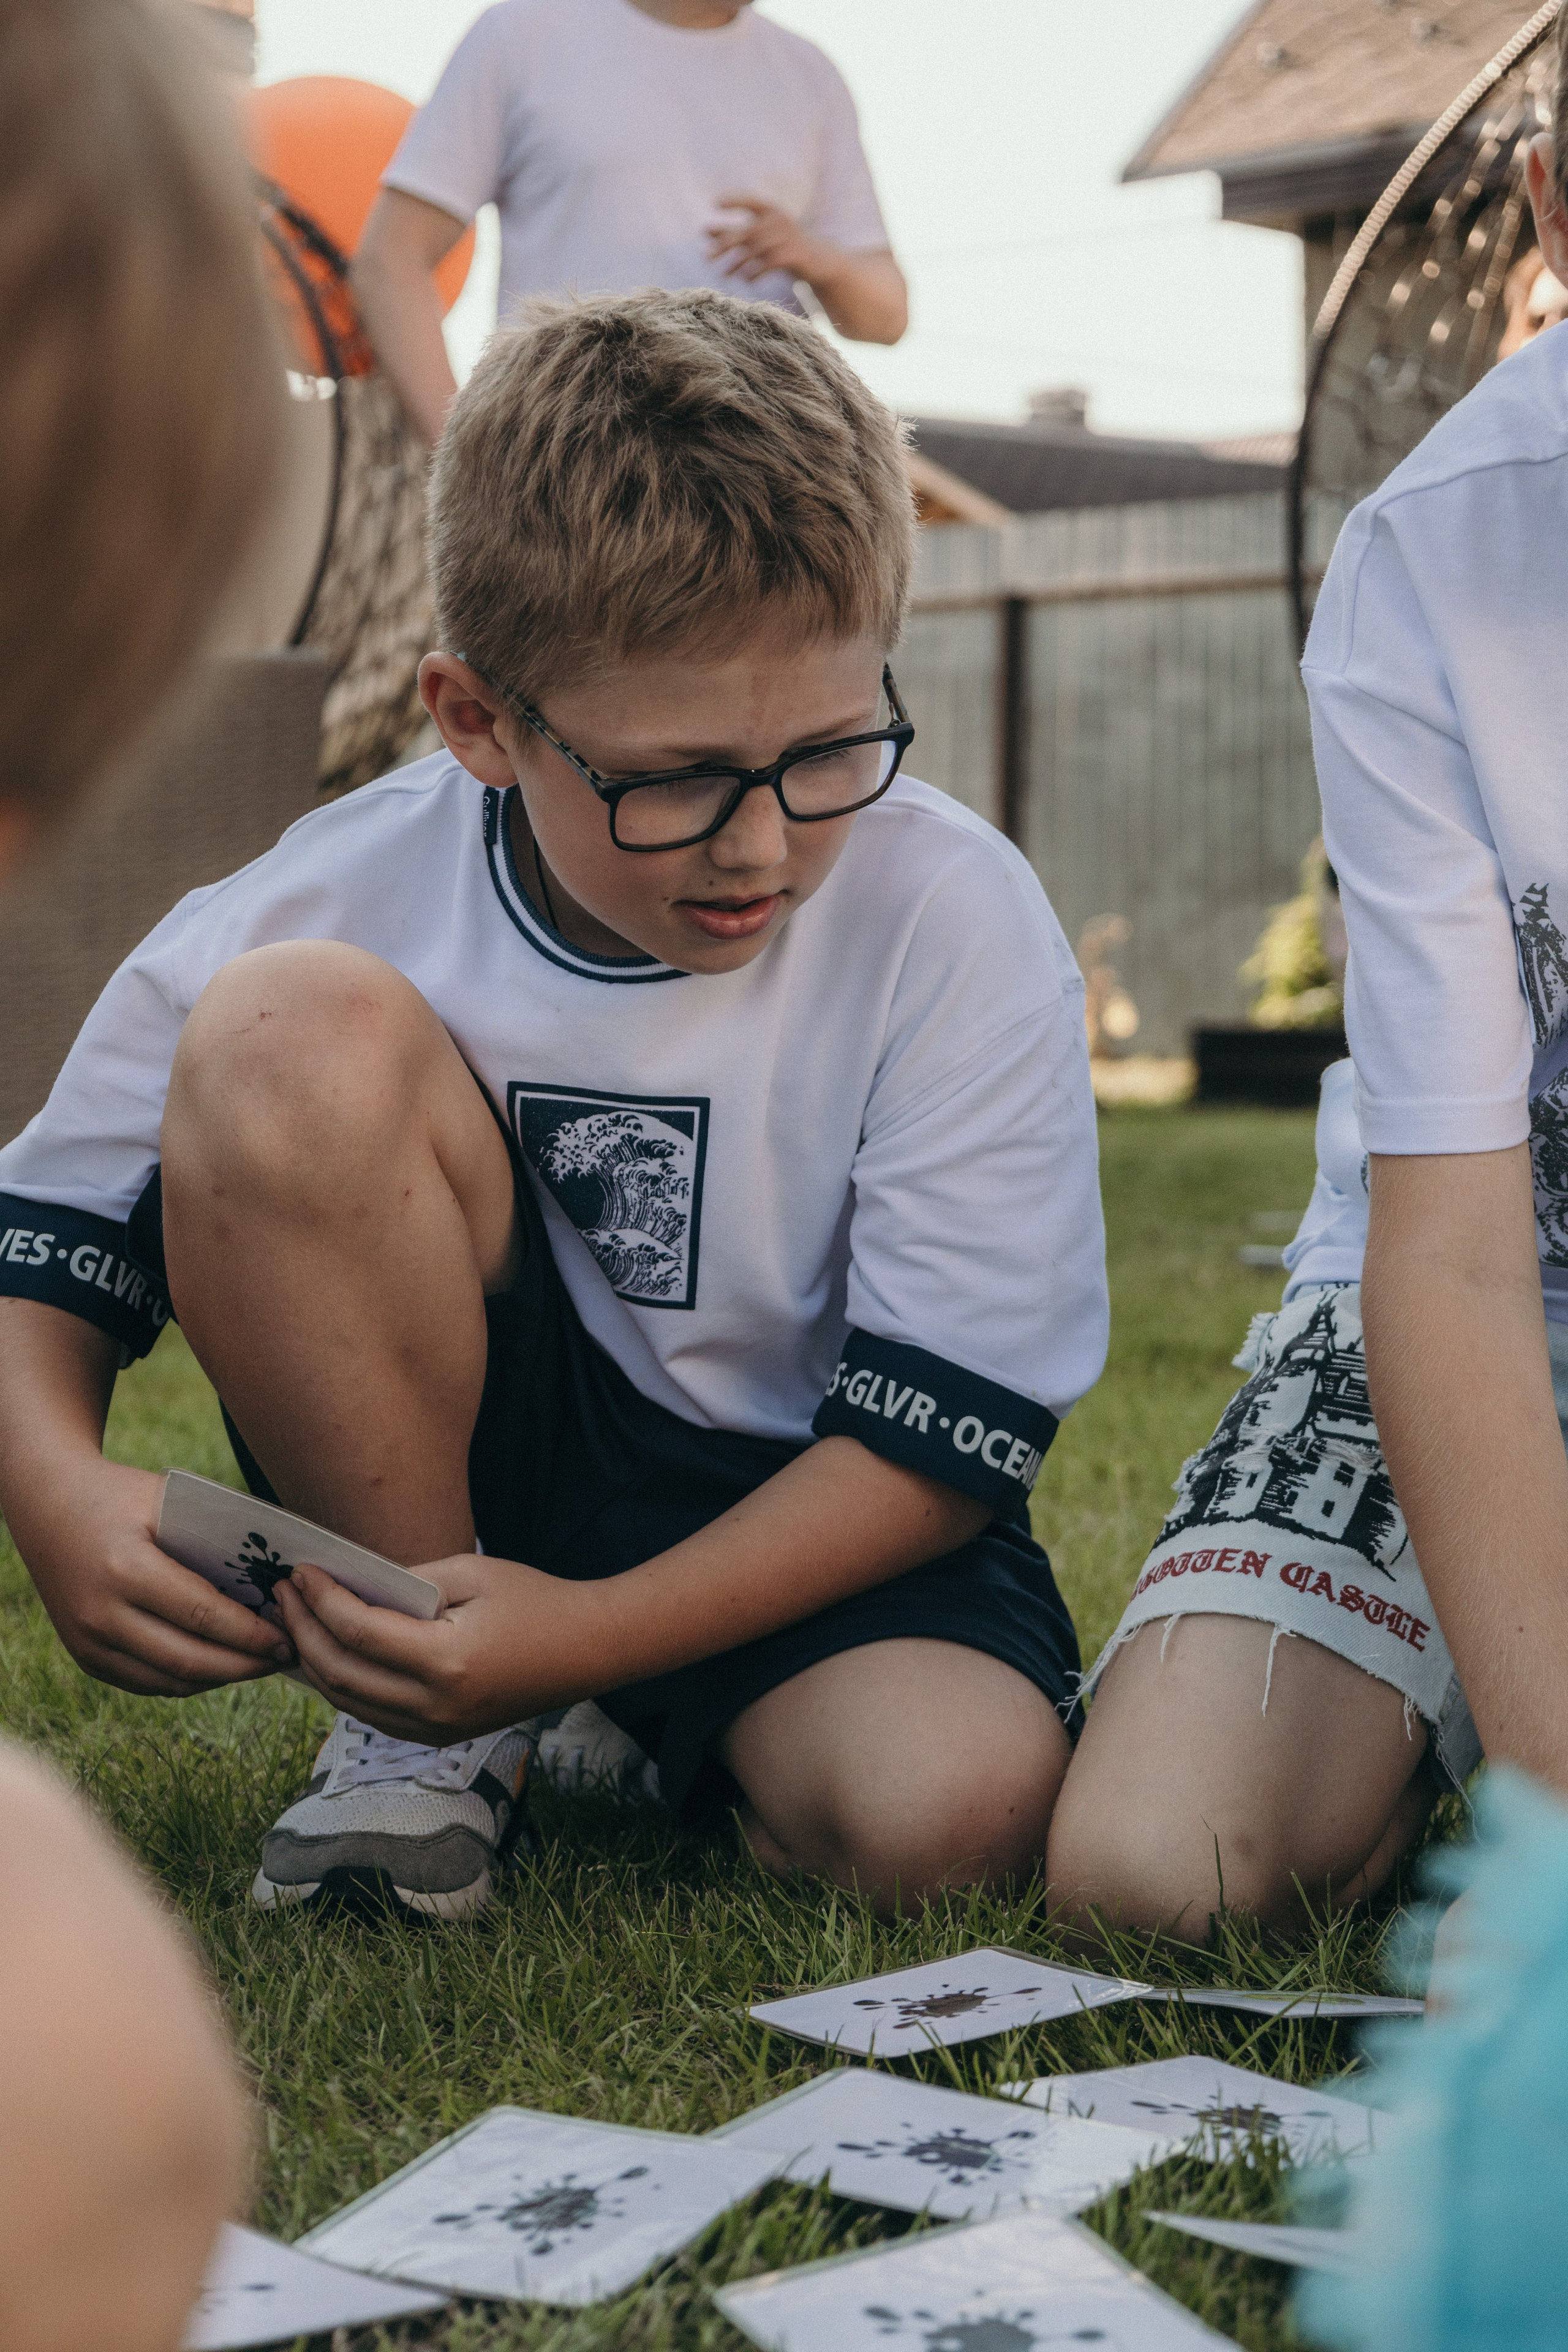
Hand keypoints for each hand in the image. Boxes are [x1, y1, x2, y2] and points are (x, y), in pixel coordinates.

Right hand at [22, 1458, 293, 1696]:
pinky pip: (147, 1682)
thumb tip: (279, 1581)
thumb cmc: (122, 1497)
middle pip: (188, 1660)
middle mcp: (101, 1614)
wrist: (50, 1508)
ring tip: (261, 1663)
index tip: (288, 1638)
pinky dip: (189, 1679)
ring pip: (169, 1681)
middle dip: (245, 1665)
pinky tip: (220, 1664)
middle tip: (286, 1658)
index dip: (250, 1634)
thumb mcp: (169, 1503)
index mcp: (125, 1569)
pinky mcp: (85, 1657)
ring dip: (221, 1678)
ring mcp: (88, 1642)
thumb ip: (215, 1540)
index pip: (202, 1616)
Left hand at [272, 1553, 610, 1743]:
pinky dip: (343, 1685)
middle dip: (302, 1631)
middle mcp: (435, 1706)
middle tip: (284, 1595)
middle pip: (340, 1674)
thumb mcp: (470, 1573)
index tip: (302, 1571)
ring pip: (347, 1703)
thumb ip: (406, 1581)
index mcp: (446, 1661)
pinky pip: (372, 1715)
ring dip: (313, 1662)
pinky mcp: (439, 1736)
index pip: (358, 1633)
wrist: (587, 1650)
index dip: (321, 1600)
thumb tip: (348, 1584)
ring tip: (295, 1622)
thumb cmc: (533, 1599)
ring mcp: (437, 1730)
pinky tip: (329, 1654)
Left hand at [706, 197, 827, 286]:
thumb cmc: (782, 246)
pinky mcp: (795, 255)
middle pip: (748, 231)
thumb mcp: (758, 238)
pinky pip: (771, 263)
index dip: (734, 201)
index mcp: (771, 210)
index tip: (714, 204)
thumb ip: (733, 233)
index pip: (750, 201)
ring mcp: (789, 237)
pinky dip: (755, 272)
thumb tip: (703, 230)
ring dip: (738, 263)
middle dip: (725, 243)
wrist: (817, 261)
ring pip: (757, 249)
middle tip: (706, 257)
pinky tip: (745, 280)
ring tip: (724, 274)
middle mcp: (780, 220)